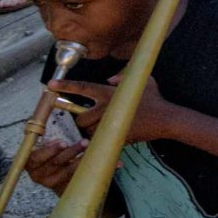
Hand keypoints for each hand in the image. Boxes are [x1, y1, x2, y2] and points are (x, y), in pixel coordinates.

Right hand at [25, 139, 84, 193]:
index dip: (51, 150)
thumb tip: (57, 141)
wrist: (51, 174)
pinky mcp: (60, 187)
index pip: (37, 158)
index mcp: (29, 163)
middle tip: (84, 142)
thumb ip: (48, 144)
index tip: (64, 142)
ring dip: (80, 159)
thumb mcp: (44, 148)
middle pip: (55, 163)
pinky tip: (90, 159)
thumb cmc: (47, 156)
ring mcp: (49, 182)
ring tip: (90, 149)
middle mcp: (37, 175)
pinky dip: (82, 167)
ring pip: (66, 170)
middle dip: (71, 151)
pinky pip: (73, 177)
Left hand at [50, 72, 174, 143]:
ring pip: (89, 131)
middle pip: (80, 118)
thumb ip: (124, 77)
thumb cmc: (155, 99)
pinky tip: (112, 136)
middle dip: (81, 120)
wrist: (166, 119)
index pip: (83, 88)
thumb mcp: (142, 82)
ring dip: (92, 131)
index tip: (50, 85)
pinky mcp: (116, 136)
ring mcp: (110, 123)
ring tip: (104, 128)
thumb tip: (111, 78)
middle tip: (89, 119)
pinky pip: (100, 140)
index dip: (65, 86)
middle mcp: (106, 107)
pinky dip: (102, 140)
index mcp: (109, 92)